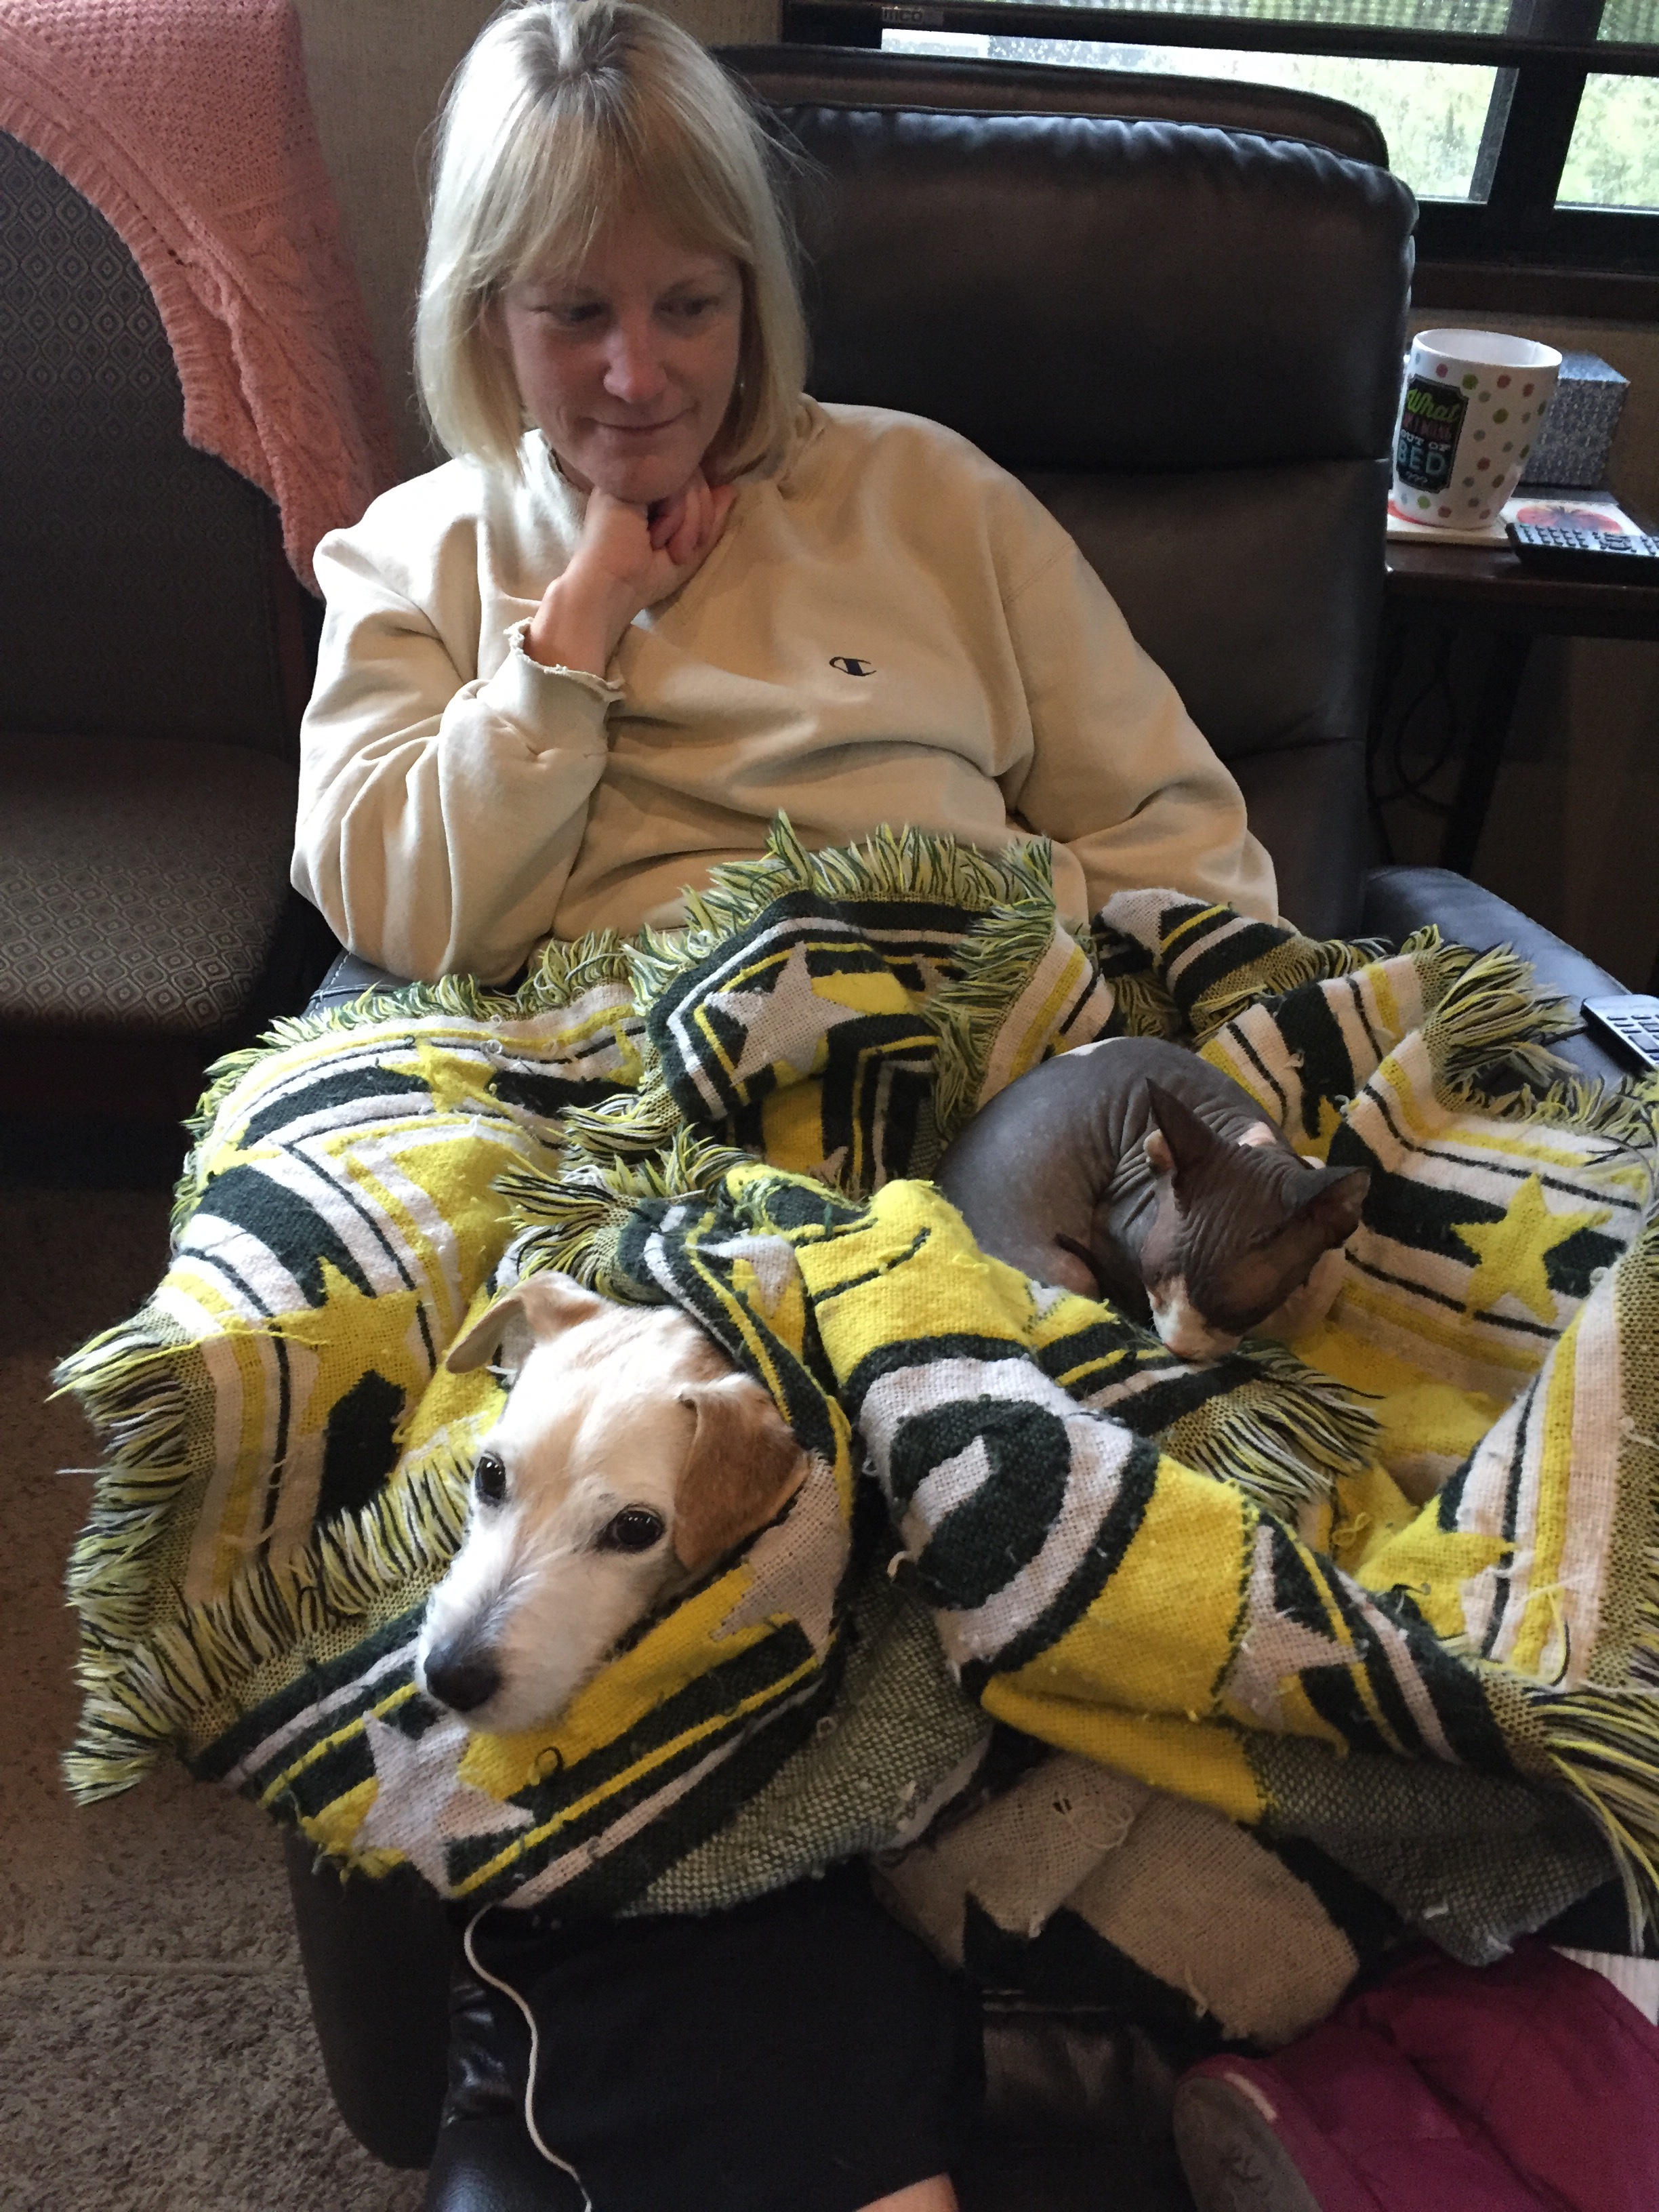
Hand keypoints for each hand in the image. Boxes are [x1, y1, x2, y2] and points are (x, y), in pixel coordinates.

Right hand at [525, 472, 735, 677]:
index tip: (696, 545)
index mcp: (648, 494)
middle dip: (702, 518)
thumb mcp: (688, 551)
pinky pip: (675, 482)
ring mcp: (631, 477)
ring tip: (673, 550)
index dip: (705, 510)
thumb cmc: (641, 579)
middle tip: (682, 552)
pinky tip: (658, 538)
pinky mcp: (627, 480)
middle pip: (694, 476)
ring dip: (691, 523)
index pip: (692, 481)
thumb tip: (731, 489)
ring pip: (689, 478)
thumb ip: (709, 521)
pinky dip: (678, 516)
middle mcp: (639, 480)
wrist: (607, 590)